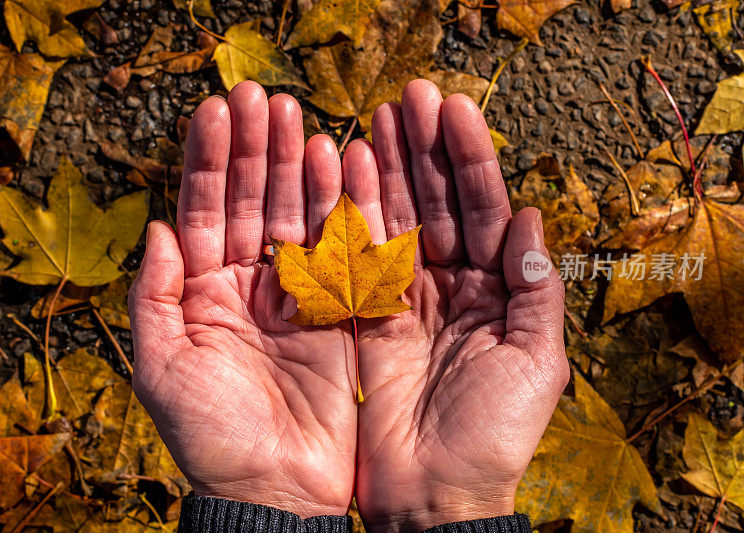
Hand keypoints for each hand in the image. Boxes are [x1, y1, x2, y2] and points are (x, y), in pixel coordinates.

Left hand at [128, 82, 356, 517]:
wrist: (274, 487)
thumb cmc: (211, 435)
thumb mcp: (162, 368)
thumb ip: (155, 296)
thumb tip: (158, 227)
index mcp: (201, 293)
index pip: (202, 210)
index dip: (208, 160)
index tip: (218, 109)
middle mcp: (247, 285)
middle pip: (248, 201)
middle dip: (255, 149)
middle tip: (264, 97)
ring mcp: (295, 294)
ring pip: (294, 216)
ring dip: (296, 166)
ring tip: (300, 117)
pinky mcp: (337, 311)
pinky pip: (338, 250)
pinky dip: (340, 208)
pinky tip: (341, 164)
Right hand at [344, 80, 568, 531]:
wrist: (434, 496)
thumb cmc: (493, 438)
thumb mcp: (537, 364)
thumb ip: (536, 291)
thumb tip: (532, 218)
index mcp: (497, 293)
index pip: (486, 210)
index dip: (470, 159)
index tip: (454, 110)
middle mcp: (452, 287)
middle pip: (439, 203)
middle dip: (426, 150)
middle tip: (410, 96)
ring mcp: (405, 298)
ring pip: (397, 220)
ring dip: (387, 169)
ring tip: (376, 119)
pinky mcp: (365, 317)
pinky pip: (358, 256)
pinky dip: (352, 215)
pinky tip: (344, 172)